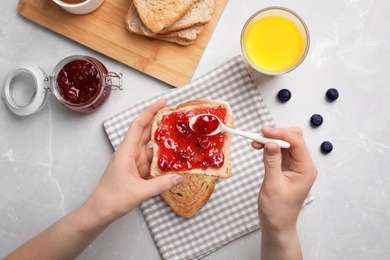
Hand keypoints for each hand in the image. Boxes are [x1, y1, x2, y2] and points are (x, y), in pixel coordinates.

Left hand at [83, 98, 183, 223]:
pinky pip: (151, 162)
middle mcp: (129, 154)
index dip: (150, 112)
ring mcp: (133, 163)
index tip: (162, 103)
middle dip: (159, 124)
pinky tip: (172, 161)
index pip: (138, 126)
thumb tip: (180, 177)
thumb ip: (161, 184)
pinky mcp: (136, 172)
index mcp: (126, 152)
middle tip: (175, 117)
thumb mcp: (140, 191)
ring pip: (150, 148)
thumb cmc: (112, 198)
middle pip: (145, 133)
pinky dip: (161, 160)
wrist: (99, 212)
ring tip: (179, 139)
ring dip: (162, 144)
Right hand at [252, 127, 316, 258]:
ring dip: (270, 140)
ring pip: (285, 143)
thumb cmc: (278, 210)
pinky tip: (259, 148)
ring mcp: (294, 165)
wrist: (277, 225)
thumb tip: (270, 143)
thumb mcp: (273, 185)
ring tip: (256, 142)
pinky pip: (278, 151)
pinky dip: (269, 147)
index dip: (280, 134)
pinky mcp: (286, 167)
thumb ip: (272, 162)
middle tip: (259, 136)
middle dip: (276, 134)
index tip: (264, 131)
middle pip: (293, 139)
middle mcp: (303, 165)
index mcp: (305, 169)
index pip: (296, 142)